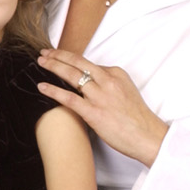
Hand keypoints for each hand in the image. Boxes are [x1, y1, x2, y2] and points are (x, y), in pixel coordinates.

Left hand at [37, 49, 168, 167]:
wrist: (148, 137)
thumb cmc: (137, 117)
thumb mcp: (126, 90)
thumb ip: (108, 82)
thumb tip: (89, 79)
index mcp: (117, 74)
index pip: (89, 62)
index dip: (71, 58)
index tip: (59, 56)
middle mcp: (108, 81)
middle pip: (78, 63)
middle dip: (58, 55)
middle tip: (44, 52)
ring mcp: (100, 96)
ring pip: (71, 75)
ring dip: (53, 66)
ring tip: (41, 62)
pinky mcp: (93, 112)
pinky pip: (68, 98)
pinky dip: (53, 90)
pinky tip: (42, 86)